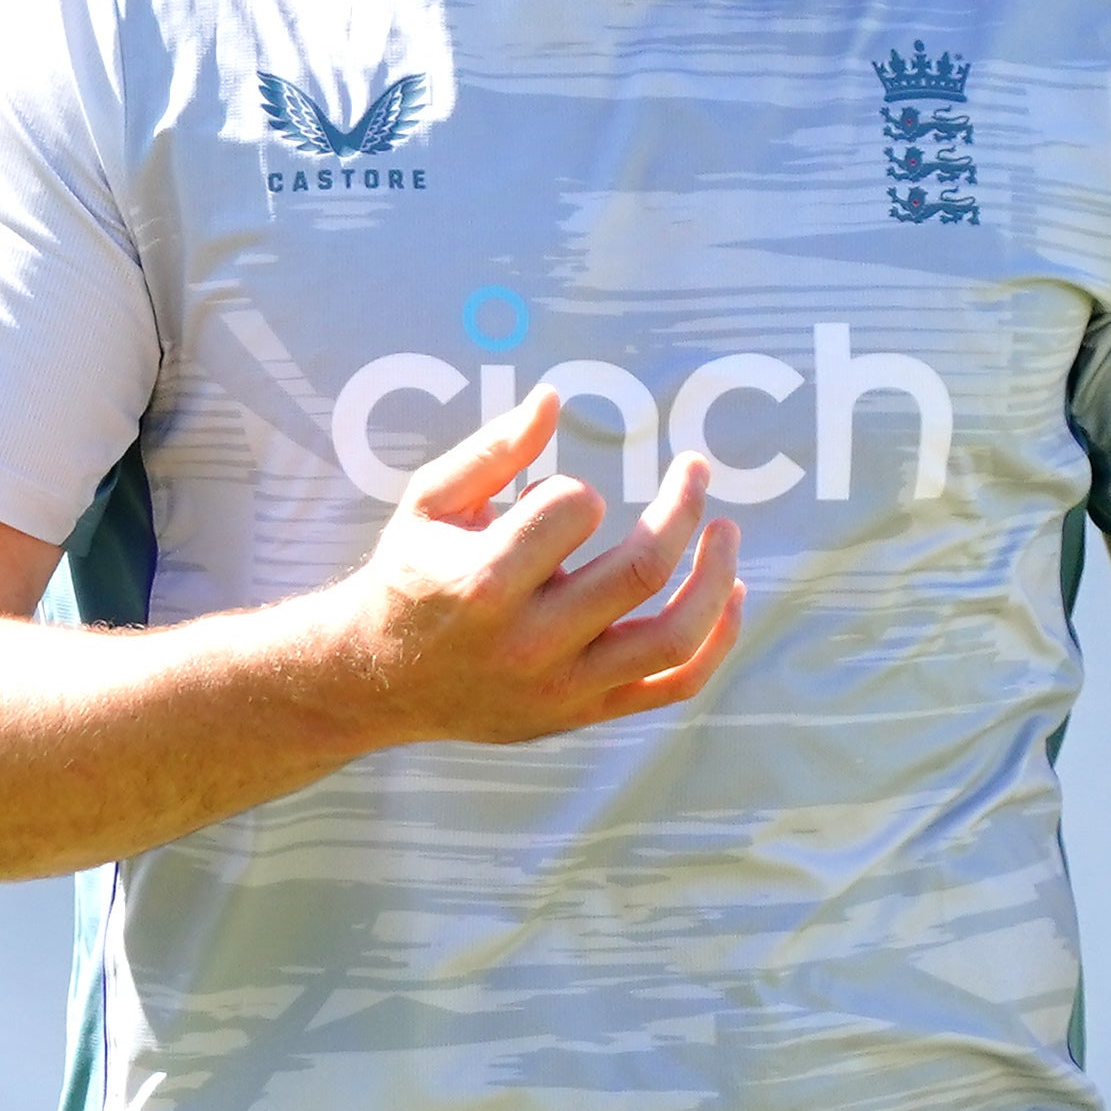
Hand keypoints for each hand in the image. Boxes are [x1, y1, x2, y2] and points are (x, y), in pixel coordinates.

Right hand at [338, 389, 745, 745]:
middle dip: (682, 506)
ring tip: (726, 530)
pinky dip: (717, 641)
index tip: (566, 494)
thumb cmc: (410, 576)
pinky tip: (732, 593)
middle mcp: (528, 643)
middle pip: (640, 569)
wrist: (378, 681)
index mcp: (481, 584)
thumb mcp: (429, 504)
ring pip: (674, 636)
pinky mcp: (584, 713)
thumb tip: (554, 397)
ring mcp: (563, 687)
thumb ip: (491, 451)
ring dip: (717, 576)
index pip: (573, 511)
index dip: (581, 489)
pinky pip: (674, 685)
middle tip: (695, 468)